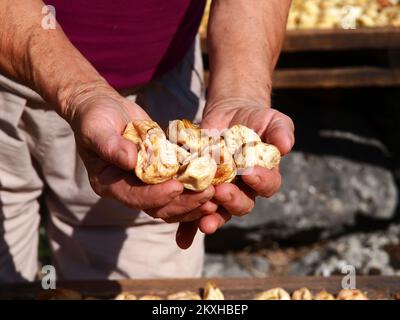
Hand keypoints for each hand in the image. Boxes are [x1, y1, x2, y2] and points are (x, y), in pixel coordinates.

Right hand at [63, 89, 215, 247]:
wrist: (105, 107)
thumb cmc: (95, 116)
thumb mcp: (97, 128)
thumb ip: (110, 145)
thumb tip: (130, 160)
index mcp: (109, 184)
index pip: (134, 197)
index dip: (156, 196)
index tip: (176, 187)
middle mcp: (128, 189)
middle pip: (158, 207)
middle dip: (183, 203)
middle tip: (207, 195)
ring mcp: (145, 183)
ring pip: (172, 202)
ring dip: (194, 201)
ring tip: (215, 194)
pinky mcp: (160, 173)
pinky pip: (178, 185)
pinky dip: (195, 186)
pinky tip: (214, 181)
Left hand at [197, 97, 294, 234]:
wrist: (230, 113)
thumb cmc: (256, 119)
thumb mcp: (273, 121)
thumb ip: (281, 131)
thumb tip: (285, 145)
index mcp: (263, 176)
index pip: (268, 185)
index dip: (261, 182)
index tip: (250, 173)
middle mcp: (243, 189)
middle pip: (242, 204)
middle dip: (232, 201)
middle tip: (221, 192)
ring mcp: (220, 190)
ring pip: (218, 212)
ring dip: (211, 219)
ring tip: (204, 221)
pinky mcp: (199, 188)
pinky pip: (194, 211)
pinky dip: (188, 227)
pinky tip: (181, 238)